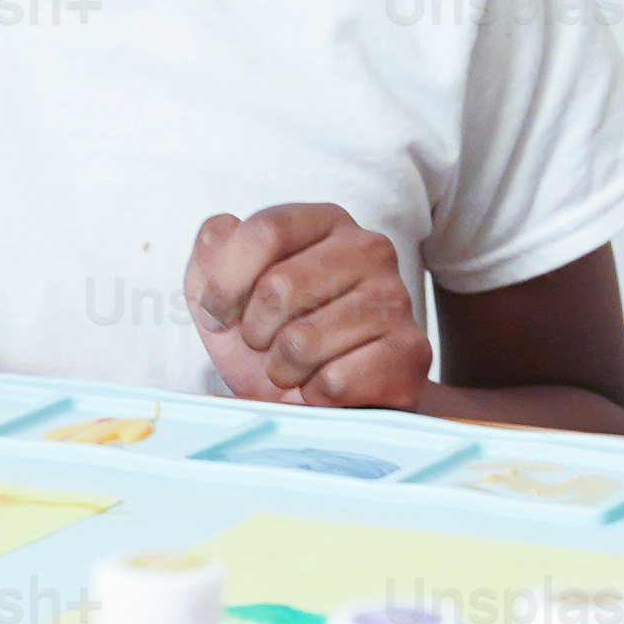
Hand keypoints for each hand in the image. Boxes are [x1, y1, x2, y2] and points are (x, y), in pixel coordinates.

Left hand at [190, 204, 431, 408]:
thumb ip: (213, 254)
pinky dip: (315, 394)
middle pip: (280, 287)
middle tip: (266, 345)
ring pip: (302, 342)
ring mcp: (396, 298)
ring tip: (297, 367)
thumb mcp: (229, 294)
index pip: (265, 231)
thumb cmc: (278, 337)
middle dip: (254, 332)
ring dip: (283, 369)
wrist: (331, 401)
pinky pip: (333, 382)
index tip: (220, 314)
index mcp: (326, 222)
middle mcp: (370, 248)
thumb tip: (220, 231)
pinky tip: (327, 386)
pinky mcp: (410, 352)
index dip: (226, 283)